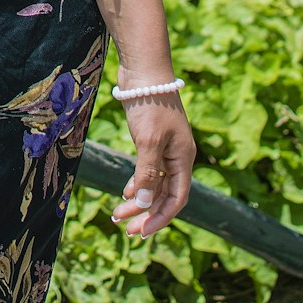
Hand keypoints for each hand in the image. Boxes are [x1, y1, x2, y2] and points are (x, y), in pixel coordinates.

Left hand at [110, 85, 196, 238]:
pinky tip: (125, 192)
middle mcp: (177, 156)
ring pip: (154, 183)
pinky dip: (137, 182)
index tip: (141, 232)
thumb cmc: (150, 104)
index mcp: (183, 159)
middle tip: (125, 229)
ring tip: (118, 214)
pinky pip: (148, 169)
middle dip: (146, 213)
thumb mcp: (149, 140)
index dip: (160, 218)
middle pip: (164, 194)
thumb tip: (144, 204)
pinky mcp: (152, 138)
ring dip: (138, 200)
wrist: (144, 70)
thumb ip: (148, 173)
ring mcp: (165, 147)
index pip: (176, 199)